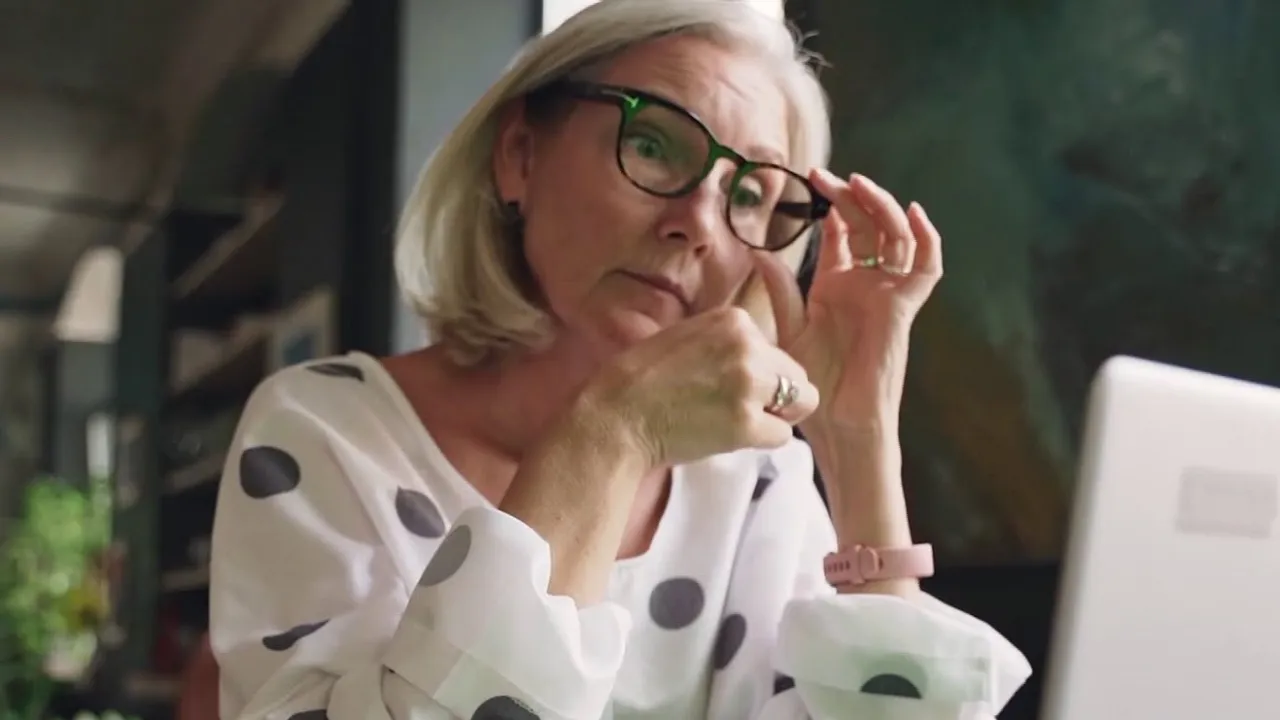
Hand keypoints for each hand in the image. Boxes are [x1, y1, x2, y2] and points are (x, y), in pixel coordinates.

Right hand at [579, 307, 820, 468]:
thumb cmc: (641, 378)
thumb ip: (726, 341)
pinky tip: (733, 436)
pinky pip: (782, 435)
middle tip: (737, 407)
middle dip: (774, 394)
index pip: (775, 350)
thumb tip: (760, 360)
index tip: (726, 383)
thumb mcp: (687, 336)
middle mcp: (748, 346)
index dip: (758, 372)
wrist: (616, 415)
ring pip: (800, 402)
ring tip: (738, 421)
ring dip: (775, 416)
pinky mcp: (745, 423)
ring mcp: (749, 385)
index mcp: (734, 320)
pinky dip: (762, 440)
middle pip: (794, 375)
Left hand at [755, 169, 943, 432]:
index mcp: (837, 286)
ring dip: (880, 206)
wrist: (839, 425)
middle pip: (867, 225)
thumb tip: (758, 251)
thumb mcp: (789, 330)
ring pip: (896, 236)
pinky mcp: (901, 308)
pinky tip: (915, 214)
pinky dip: (927, 239)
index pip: (840, 233)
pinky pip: (925, 268)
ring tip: (857, 185)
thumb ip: (780, 290)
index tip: (808, 179)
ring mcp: (886, 294)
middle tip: (823, 176)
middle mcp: (865, 284)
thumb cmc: (814, 387)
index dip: (830, 204)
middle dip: (849, 196)